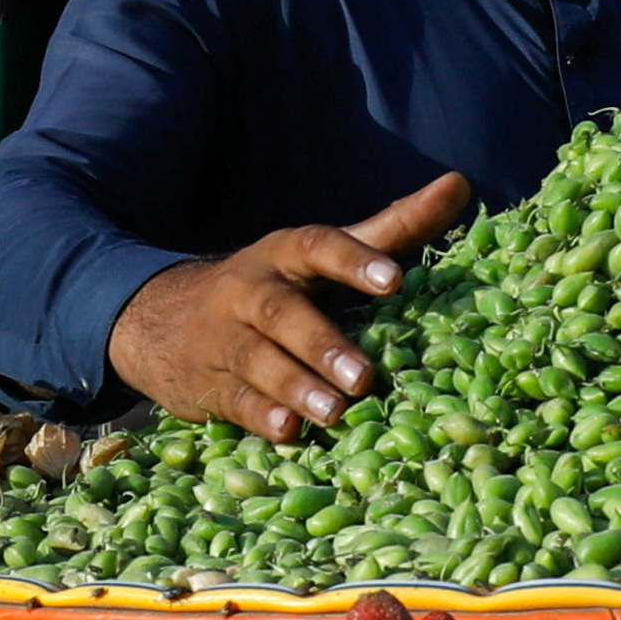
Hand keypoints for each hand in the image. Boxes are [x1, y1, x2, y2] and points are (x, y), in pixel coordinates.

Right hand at [104, 175, 468, 440]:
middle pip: (282, 311)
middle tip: (364, 375)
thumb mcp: (321, 253)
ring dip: (295, 386)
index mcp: (284, 254)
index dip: (355, 259)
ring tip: (334, 411)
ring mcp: (223, 339)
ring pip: (256, 360)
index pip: (318, 245)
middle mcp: (250, 291)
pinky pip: (234, 401)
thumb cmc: (273, 283)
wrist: (160, 319)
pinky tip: (288, 433)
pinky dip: (260, 417)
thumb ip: (391, 228)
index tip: (395, 280)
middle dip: (322, 342)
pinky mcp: (208, 385)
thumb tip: (460, 185)